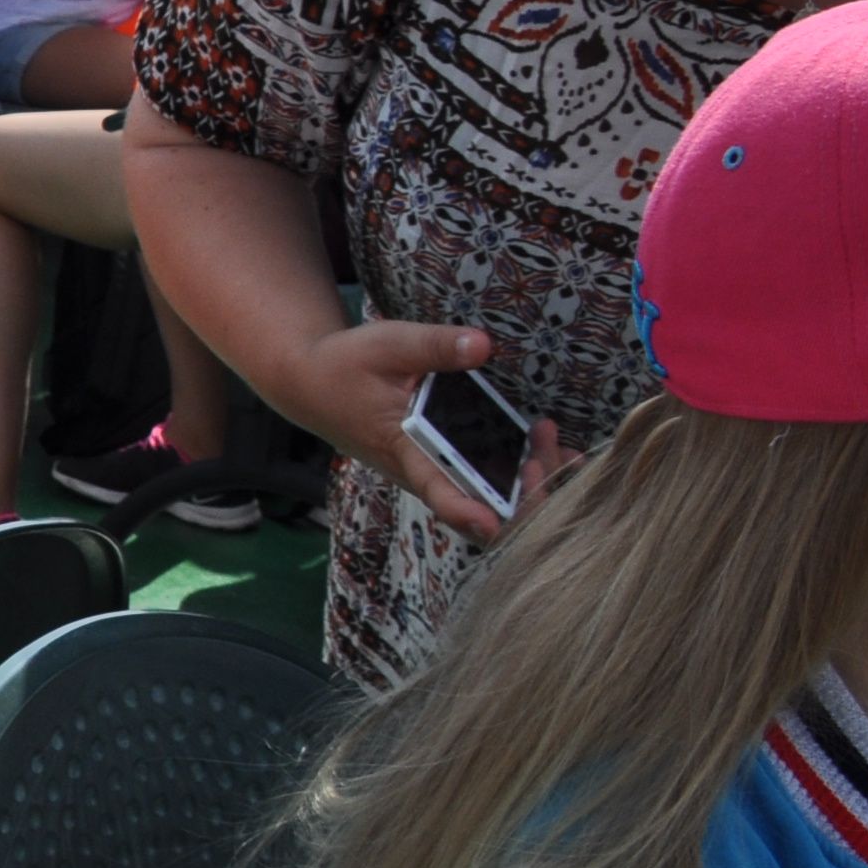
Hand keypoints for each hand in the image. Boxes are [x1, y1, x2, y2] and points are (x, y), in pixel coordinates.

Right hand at [283, 319, 533, 544]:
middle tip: (552, 450)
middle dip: (527, 494)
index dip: (469, 512)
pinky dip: (520, 473)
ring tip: (555, 443)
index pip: (439, 492)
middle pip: (481, 510)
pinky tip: (543, 444)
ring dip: (530, 484)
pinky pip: (485, 486)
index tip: (497, 522)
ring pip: (488, 503)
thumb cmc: (346, 366)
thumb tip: (483, 345)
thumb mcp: (387, 345)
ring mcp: (433, 475)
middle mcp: (422, 473)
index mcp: (405, 450)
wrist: (313, 384)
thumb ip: (436, 346)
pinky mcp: (441, 467)